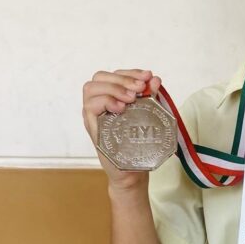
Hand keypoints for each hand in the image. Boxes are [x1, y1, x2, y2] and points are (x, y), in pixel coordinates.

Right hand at [82, 69, 162, 189]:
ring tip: (131, 99)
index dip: (130, 72)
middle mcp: (99, 103)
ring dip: (113, 89)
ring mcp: (93, 114)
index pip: (114, 74)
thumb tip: (154, 79)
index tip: (147, 76)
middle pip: (100, 77)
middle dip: (123, 79)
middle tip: (140, 88)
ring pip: (91, 88)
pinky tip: (121, 109)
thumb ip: (150, 97)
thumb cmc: (138, 143)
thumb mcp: (148, 115)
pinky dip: (106, 102)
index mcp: (112, 97)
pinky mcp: (92, 126)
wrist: (132, 171)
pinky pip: (90, 105)